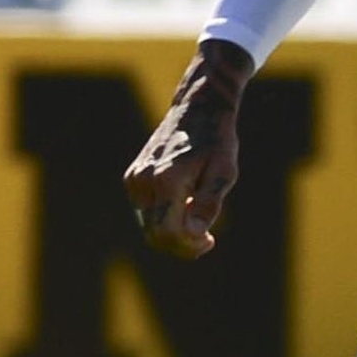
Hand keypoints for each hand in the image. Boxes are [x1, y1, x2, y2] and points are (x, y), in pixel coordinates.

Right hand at [121, 40, 252, 259]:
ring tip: (199, 218)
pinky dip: (165, 217)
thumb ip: (209, 203)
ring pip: (149, 225)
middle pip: (155, 234)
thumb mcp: (224, 172)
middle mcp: (143, 181)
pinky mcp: (132, 178)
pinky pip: (146, 211)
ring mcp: (134, 179)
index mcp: (167, 180)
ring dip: (173, 231)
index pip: (168, 233)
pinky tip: (185, 204)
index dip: (188, 246)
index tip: (210, 241)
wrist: (197, 110)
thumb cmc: (216, 141)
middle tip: (207, 240)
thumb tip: (196, 233)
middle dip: (181, 244)